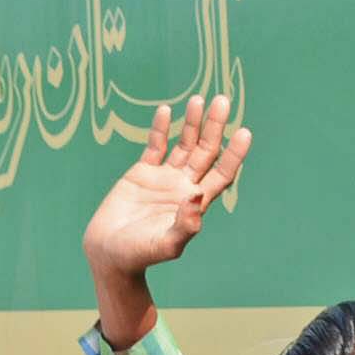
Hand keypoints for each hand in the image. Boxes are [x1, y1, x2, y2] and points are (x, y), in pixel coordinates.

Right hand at [82, 93, 251, 343]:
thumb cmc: (140, 255)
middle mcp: (184, 187)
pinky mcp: (142, 173)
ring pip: (184, 144)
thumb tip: (198, 196)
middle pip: (206, 152)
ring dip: (192, 123)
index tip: (244, 132)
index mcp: (196, 203)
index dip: (234, 154)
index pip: (222, 173)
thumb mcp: (167, 245)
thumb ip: (185, 226)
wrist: (110, 253)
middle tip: (222, 100)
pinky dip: (161, 129)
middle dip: (215, 127)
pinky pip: (155, 146)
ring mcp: (164, 178)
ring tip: (199, 99)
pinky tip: (166, 110)